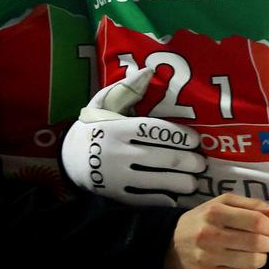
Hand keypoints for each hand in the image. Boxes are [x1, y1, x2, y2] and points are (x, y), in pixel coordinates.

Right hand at [61, 66, 204, 205]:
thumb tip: (149, 70)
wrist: (67, 160)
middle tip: (201, 163)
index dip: (180, 137)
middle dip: (187, 162)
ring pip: (157, 180)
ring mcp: (117, 177)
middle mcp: (118, 153)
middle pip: (162, 158)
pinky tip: (177, 197)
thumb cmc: (93, 127)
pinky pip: (145, 198)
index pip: (156, 132)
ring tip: (194, 181)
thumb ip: (128, 88)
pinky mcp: (116, 195)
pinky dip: (164, 199)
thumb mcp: (104, 103)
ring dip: (181, 182)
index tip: (196, 140)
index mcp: (117, 128)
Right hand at [166, 193, 268, 268]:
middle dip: (268, 243)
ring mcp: (208, 257)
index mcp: (216, 212)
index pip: (256, 222)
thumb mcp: (223, 203)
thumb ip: (252, 205)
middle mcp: (210, 234)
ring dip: (261, 258)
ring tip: (255, 252)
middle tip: (264, 241)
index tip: (268, 228)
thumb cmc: (203, 219)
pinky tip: (244, 262)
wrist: (172, 242)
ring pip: (252, 262)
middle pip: (256, 243)